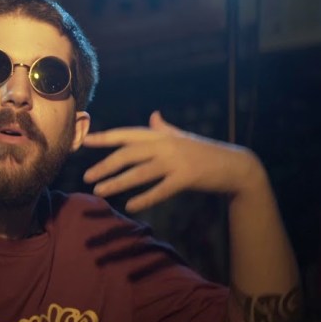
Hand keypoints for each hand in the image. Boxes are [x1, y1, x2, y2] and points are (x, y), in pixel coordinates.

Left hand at [82, 111, 260, 211]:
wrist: (235, 165)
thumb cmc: (204, 152)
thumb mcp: (182, 137)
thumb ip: (164, 128)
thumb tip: (153, 116)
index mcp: (161, 135)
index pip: (127, 134)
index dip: (105, 137)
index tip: (85, 142)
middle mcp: (165, 145)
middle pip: (128, 154)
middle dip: (105, 165)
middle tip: (86, 177)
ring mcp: (176, 161)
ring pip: (140, 173)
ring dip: (118, 183)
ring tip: (100, 192)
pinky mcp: (186, 178)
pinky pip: (160, 190)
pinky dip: (144, 198)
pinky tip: (130, 206)